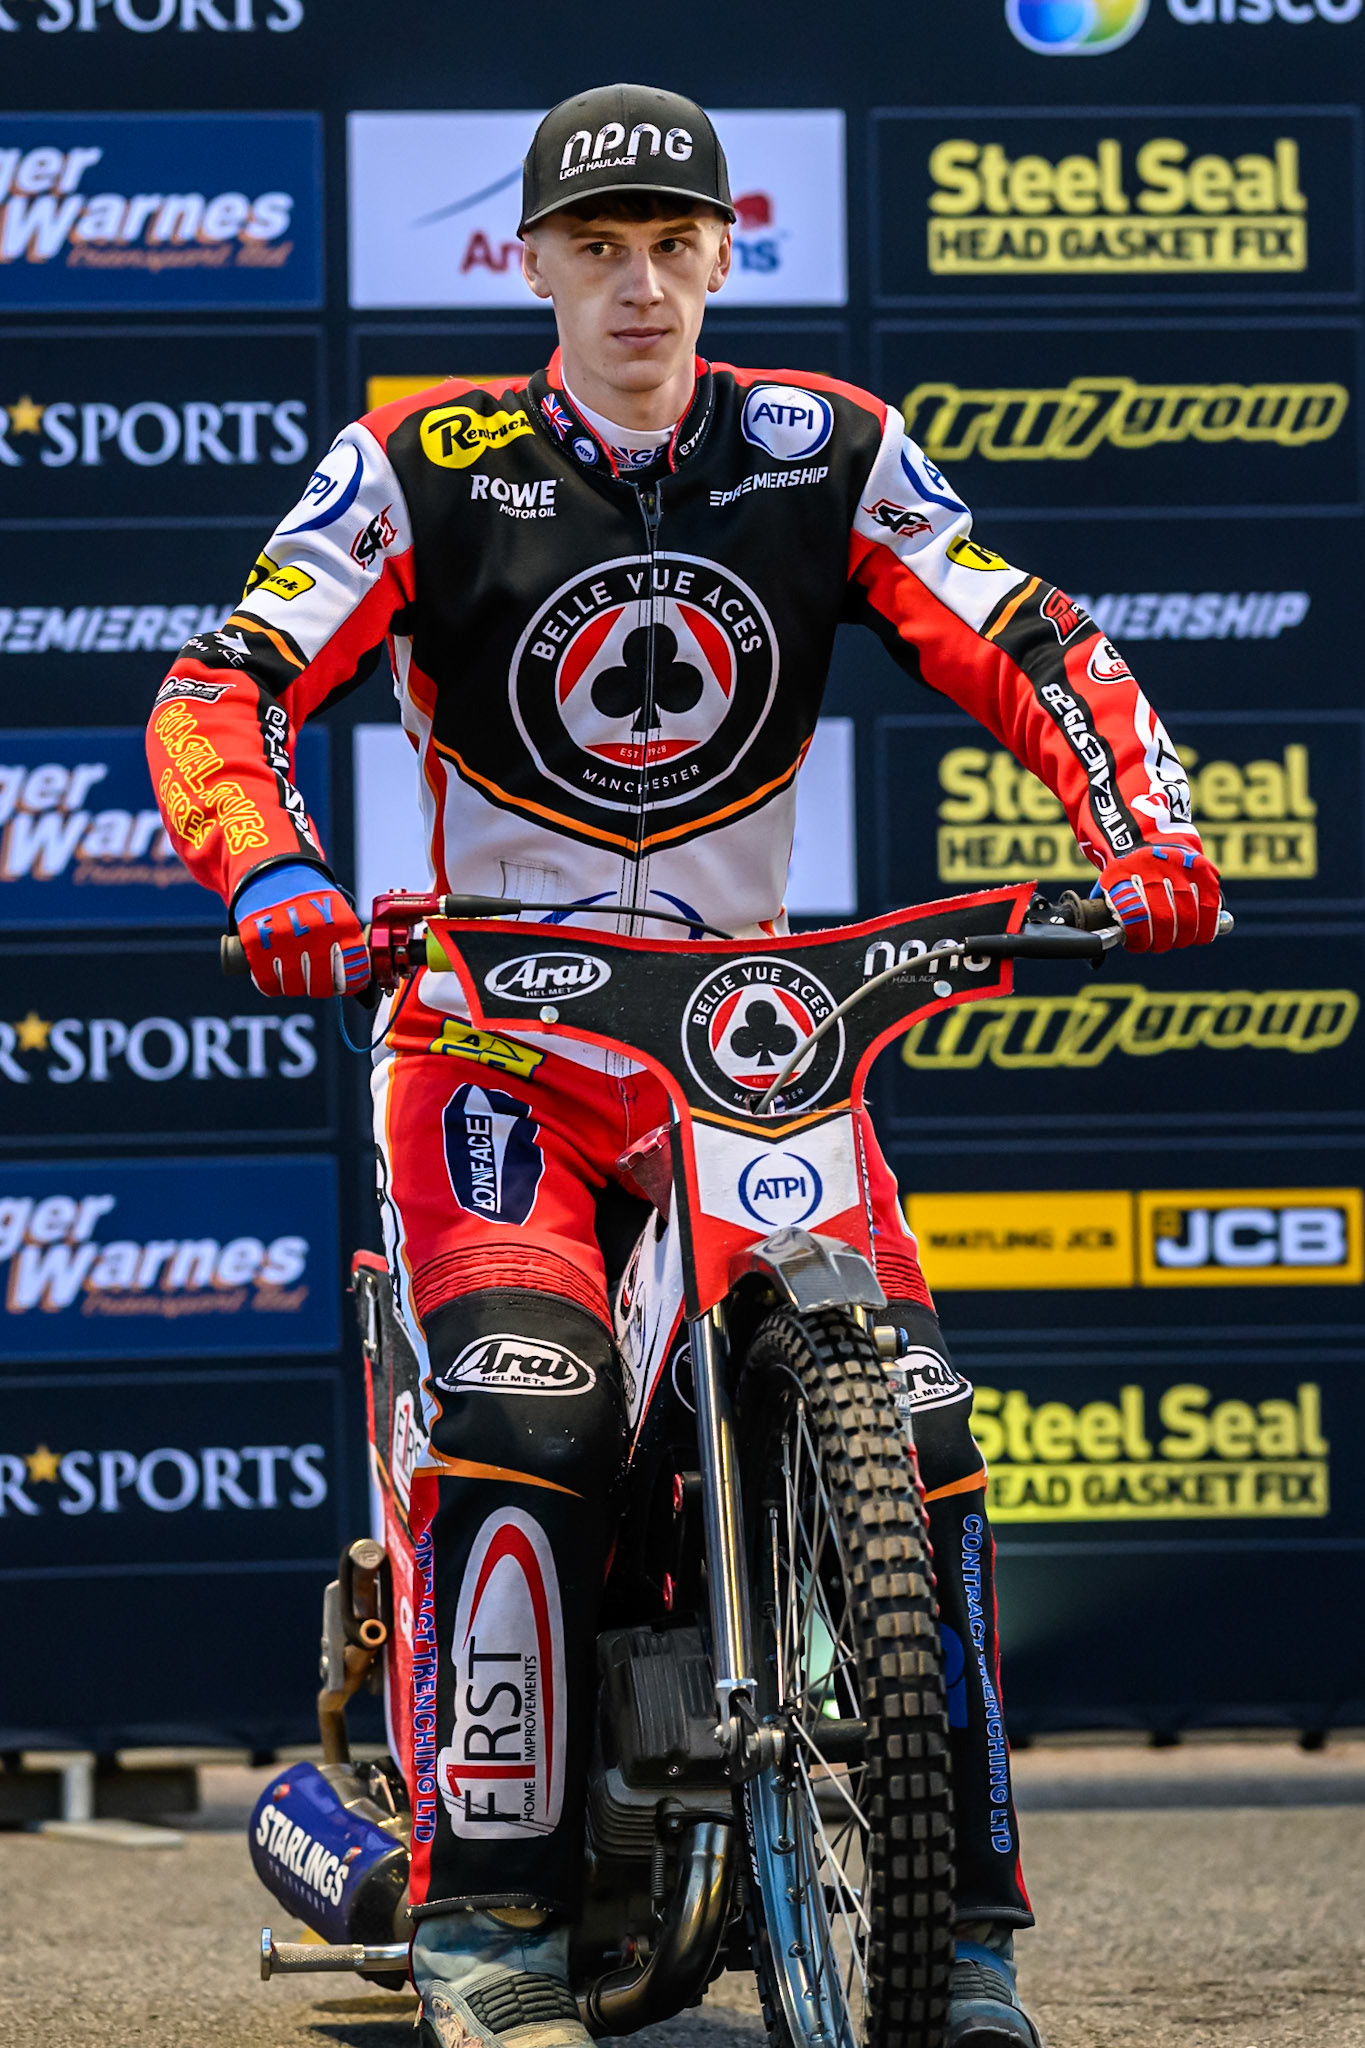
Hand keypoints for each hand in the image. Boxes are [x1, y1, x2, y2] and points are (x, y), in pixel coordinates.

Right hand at [234, 862, 369, 996]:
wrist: (274, 875)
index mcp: (340, 925)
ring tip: (295, 973)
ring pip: (294, 987)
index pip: (350, 974)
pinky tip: (276, 974)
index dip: (347, 985)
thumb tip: (357, 986)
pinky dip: (272, 985)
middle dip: (320, 988)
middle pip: (321, 986)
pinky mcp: (256, 942)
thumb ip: (348, 946)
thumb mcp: (339, 914)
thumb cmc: (311, 901)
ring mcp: (284, 938)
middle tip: (317, 982)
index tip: (343, 986)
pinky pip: (268, 982)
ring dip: (295, 986)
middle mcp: (313, 933)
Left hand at [1097, 844, 1221, 951]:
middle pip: (1163, 918)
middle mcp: (1152, 866)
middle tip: (1158, 945)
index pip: (1134, 914)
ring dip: (1183, 937)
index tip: (1137, 945)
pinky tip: (1198, 935)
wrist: (1150, 835)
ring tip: (1176, 940)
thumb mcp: (1109, 882)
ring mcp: (1179, 866)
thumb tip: (1110, 939)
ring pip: (1188, 915)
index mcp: (1123, 872)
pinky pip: (1209, 906)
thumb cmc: (1127, 871)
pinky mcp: (1203, 869)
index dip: (1138, 937)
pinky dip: (1206, 927)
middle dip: (1161, 940)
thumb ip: (1111, 909)